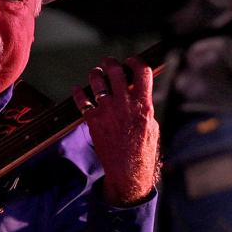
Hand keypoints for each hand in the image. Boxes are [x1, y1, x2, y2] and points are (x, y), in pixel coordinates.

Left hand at [72, 56, 159, 206]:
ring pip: (97, 81)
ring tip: (96, 74)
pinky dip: (79, 93)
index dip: (136, 61)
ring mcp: (107, 111)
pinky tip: (79, 90)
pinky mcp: (93, 120)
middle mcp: (124, 104)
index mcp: (143, 105)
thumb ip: (145, 106)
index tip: (131, 61)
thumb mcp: (152, 125)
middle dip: (111, 62)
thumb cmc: (143, 149)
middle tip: (109, 62)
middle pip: (116, 71)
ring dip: (96, 74)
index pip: (142, 71)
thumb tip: (139, 91)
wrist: (127, 170)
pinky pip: (82, 100)